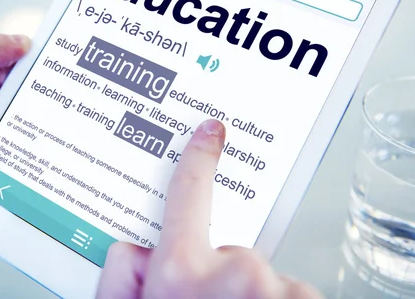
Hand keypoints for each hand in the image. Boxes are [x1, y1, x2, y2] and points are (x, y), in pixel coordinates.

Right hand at [97, 119, 322, 298]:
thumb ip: (122, 274)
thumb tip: (138, 245)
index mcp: (181, 273)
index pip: (189, 195)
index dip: (198, 159)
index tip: (211, 133)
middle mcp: (234, 276)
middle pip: (230, 252)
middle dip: (220, 277)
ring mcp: (276, 293)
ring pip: (264, 280)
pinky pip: (293, 297)